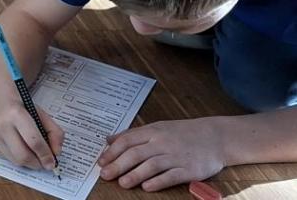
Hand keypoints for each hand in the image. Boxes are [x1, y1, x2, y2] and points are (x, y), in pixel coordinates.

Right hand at [0, 100, 63, 171]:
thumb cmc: (20, 102)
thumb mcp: (40, 112)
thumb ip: (53, 131)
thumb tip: (56, 153)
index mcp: (15, 114)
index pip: (34, 142)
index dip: (46, 155)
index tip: (53, 163)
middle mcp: (1, 125)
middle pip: (23, 156)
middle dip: (37, 163)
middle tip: (44, 163)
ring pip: (15, 160)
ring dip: (28, 162)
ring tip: (34, 156)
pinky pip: (7, 158)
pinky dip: (16, 158)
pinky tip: (19, 148)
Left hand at [98, 117, 227, 191]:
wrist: (215, 137)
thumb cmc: (182, 133)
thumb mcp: (157, 128)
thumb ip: (133, 134)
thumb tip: (108, 139)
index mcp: (153, 131)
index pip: (127, 140)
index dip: (112, 152)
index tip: (100, 162)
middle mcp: (163, 142)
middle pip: (136, 153)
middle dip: (118, 165)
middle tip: (105, 175)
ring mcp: (176, 156)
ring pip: (151, 165)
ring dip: (135, 174)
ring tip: (122, 183)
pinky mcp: (190, 169)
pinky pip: (171, 176)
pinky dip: (158, 181)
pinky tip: (147, 187)